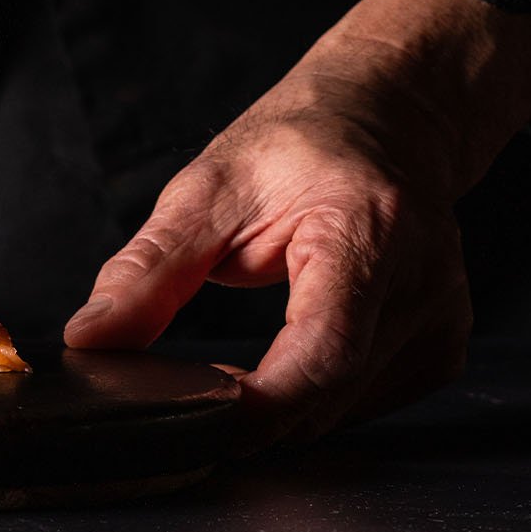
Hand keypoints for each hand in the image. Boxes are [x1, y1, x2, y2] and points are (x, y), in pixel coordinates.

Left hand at [64, 0, 530, 452]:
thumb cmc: (304, 142)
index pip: (322, 352)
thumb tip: (89, 338)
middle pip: (327, 396)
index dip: (257, 406)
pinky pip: (362, 405)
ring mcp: (441, 320)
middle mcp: (421, 283)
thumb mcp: (208, 189)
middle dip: (246, 414)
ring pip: (342, 414)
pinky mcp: (440, 348)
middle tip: (180, 393)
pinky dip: (311, 402)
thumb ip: (150, 271)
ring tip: (228, 373)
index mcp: (367, 230)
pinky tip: (281, 366)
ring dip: (276, 412)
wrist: (391, 114)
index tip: (192, 418)